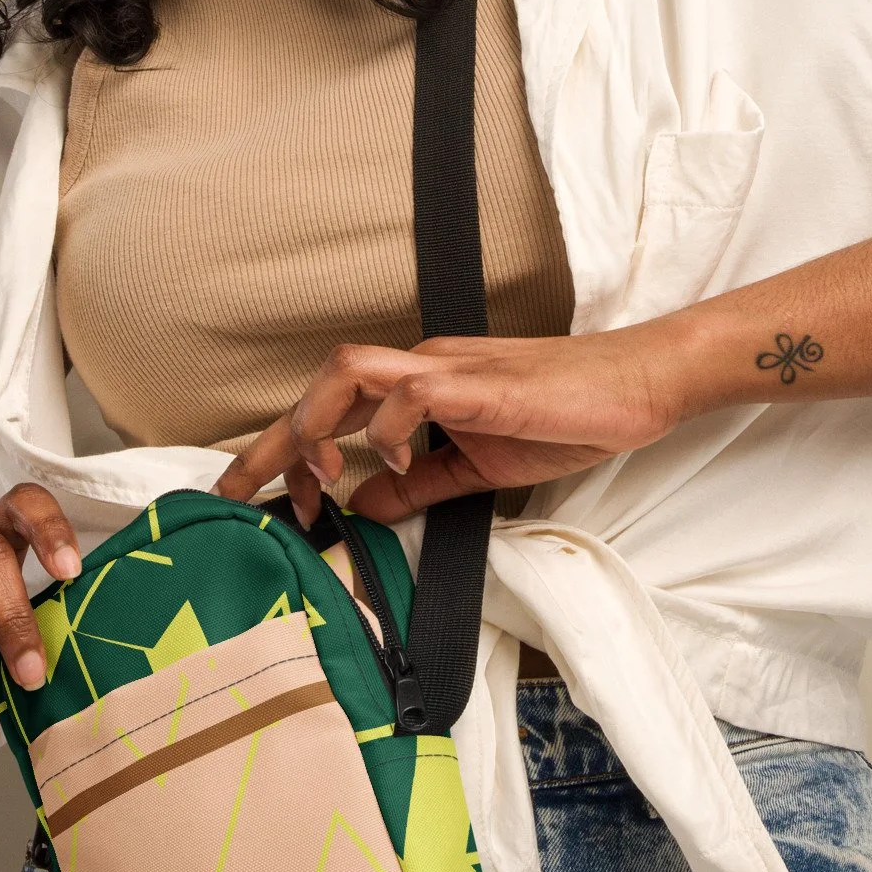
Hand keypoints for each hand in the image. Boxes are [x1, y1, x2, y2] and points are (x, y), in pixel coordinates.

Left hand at [213, 330, 684, 525]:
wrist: (637, 386)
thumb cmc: (568, 416)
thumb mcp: (479, 466)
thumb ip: (420, 484)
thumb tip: (361, 505)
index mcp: (421, 386)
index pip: (332, 408)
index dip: (282, 450)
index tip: (259, 500)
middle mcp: (423, 367)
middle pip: (321, 384)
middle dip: (268, 441)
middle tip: (233, 492)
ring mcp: (450, 371)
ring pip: (350, 373)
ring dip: (316, 426)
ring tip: (313, 478)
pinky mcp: (481, 384)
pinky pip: (412, 393)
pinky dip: (390, 430)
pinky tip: (397, 466)